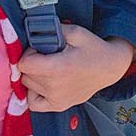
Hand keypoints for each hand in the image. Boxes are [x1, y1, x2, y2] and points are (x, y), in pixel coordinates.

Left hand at [15, 25, 135, 113]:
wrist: (110, 67)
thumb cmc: (94, 49)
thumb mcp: (75, 32)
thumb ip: (53, 30)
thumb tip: (34, 30)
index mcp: (58, 68)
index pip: (24, 64)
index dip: (29, 53)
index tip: (39, 50)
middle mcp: (55, 87)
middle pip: (26, 75)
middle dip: (32, 64)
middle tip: (46, 57)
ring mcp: (57, 99)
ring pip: (28, 87)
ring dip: (33, 77)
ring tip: (48, 69)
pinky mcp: (60, 105)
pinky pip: (34, 103)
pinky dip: (33, 94)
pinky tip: (42, 85)